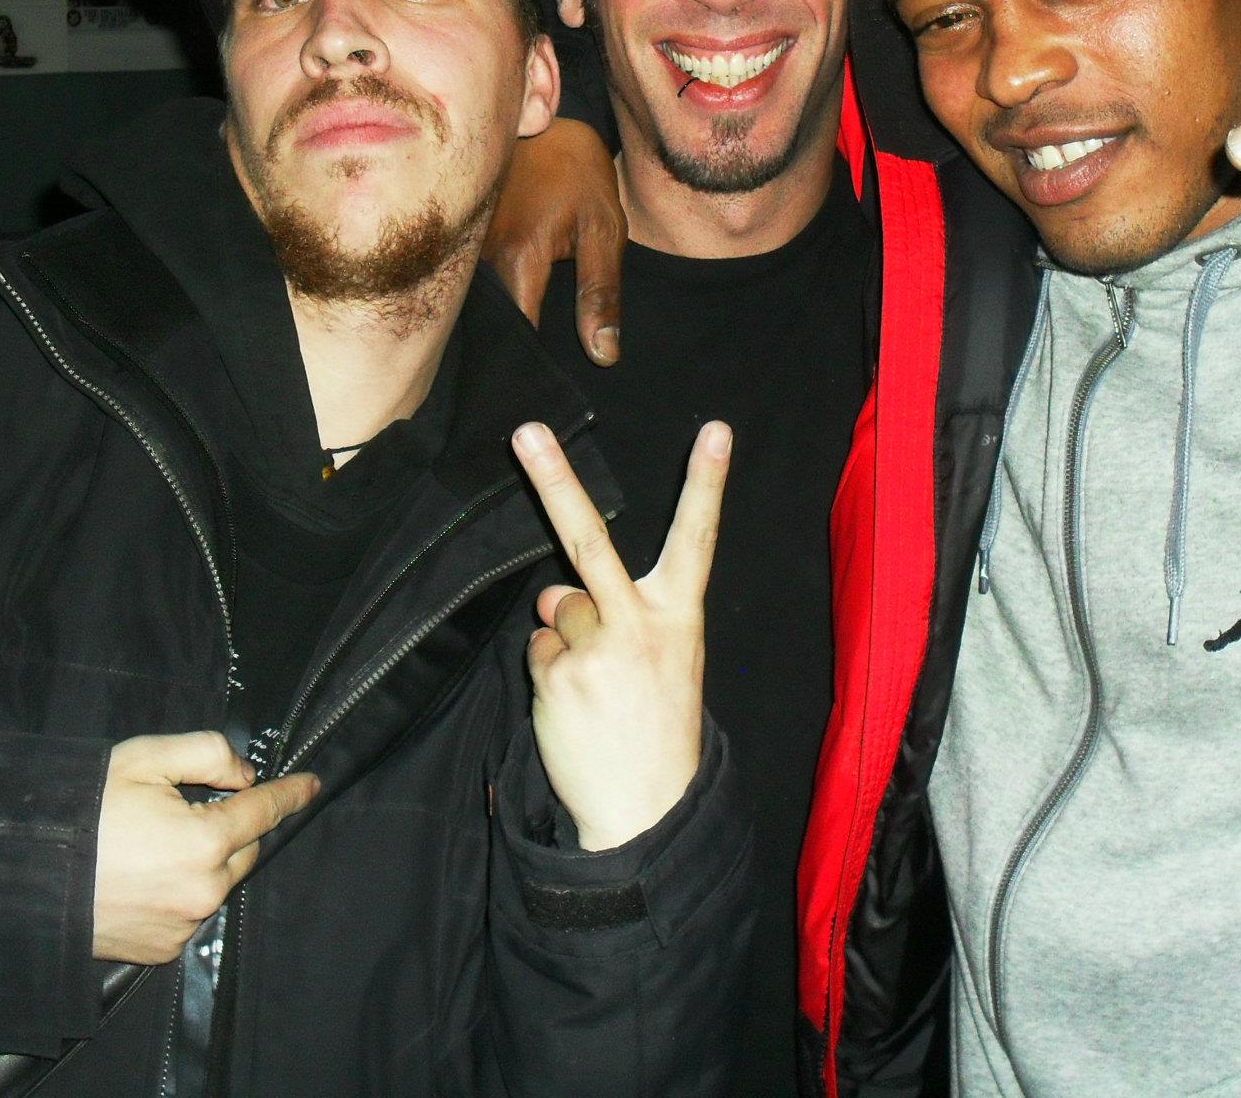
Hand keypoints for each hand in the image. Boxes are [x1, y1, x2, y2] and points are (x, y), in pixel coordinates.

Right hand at [92, 731, 319, 963]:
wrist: (24, 874)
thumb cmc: (83, 811)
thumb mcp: (145, 760)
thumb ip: (208, 755)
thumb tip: (245, 776)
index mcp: (205, 842)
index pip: (263, 811)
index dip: (289, 793)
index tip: (309, 785)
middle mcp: (203, 891)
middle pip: (243, 851)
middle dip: (230, 828)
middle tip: (187, 812)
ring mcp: (183, 926)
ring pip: (216, 883)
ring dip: (203, 863)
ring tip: (152, 847)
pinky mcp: (161, 950)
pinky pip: (190, 913)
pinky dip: (180, 892)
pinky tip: (143, 877)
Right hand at [484, 118, 626, 364]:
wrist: (540, 118)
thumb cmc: (577, 174)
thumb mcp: (604, 231)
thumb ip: (602, 294)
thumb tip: (604, 355)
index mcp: (518, 257)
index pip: (518, 333)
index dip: (530, 365)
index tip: (544, 388)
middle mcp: (478, 255)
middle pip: (490, 324)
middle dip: (510, 350)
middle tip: (529, 376)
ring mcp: (461, 245)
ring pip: (475, 305)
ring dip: (495, 324)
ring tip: (513, 348)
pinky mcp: (455, 238)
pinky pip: (466, 283)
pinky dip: (484, 300)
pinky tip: (501, 309)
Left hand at [513, 420, 727, 850]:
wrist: (647, 811)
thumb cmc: (656, 727)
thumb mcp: (656, 662)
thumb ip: (611, 615)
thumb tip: (551, 595)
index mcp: (679, 616)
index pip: (697, 539)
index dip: (706, 483)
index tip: (716, 430)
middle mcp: (640, 624)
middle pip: (588, 539)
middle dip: (554, 479)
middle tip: (525, 431)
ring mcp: (596, 649)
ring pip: (556, 610)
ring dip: (564, 641)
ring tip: (596, 690)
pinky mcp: (559, 677)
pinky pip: (537, 651)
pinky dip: (548, 673)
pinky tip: (576, 708)